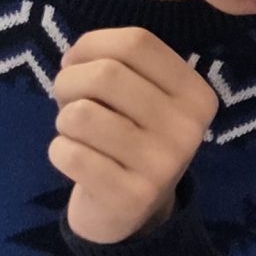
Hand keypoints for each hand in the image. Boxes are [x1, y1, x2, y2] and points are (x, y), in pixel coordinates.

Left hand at [50, 28, 216, 245]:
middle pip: (107, 74)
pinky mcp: (130, 197)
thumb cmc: (129, 137)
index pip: (137, 42)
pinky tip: (76, 161)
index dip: (92, 44)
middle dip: (69, 81)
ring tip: (76, 133)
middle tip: (66, 100)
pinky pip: (70, 154)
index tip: (76, 63)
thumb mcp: (140, 97)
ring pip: (81, 114)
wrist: (133, 212)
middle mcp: (188, 129)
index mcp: (196, 96)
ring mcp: (162, 166)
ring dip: (64, 120)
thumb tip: (74, 59)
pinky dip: (60, 151)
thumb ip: (116, 64)